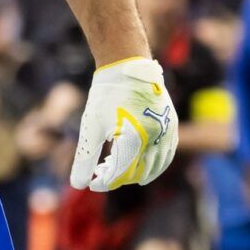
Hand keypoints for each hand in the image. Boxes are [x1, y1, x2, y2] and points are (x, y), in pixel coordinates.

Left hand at [70, 57, 178, 191]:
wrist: (128, 65)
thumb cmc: (107, 94)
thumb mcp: (91, 126)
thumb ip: (85, 157)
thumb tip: (78, 184)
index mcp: (134, 138)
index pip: (121, 173)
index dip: (105, 182)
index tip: (92, 183)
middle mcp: (155, 137)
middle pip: (138, 172)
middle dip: (119, 177)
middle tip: (102, 174)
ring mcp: (167, 131)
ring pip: (157, 165)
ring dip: (138, 172)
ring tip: (119, 172)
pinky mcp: (171, 124)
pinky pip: (168, 153)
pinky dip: (155, 163)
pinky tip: (141, 164)